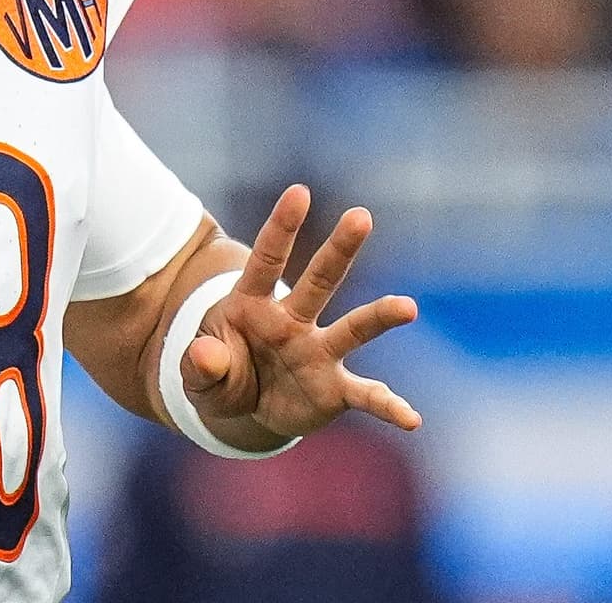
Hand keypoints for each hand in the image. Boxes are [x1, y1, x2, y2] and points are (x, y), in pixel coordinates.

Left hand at [182, 184, 420, 445]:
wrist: (239, 409)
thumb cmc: (219, 374)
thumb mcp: (199, 373)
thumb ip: (201, 364)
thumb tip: (206, 355)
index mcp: (252, 304)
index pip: (267, 259)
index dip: (282, 226)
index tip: (300, 191)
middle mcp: (291, 320)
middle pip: (319, 279)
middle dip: (339, 249)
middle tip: (361, 215)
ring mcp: (317, 352)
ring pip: (353, 328)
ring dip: (379, 317)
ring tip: (408, 307)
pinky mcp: (334, 387)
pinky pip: (367, 396)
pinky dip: (389, 406)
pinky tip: (411, 419)